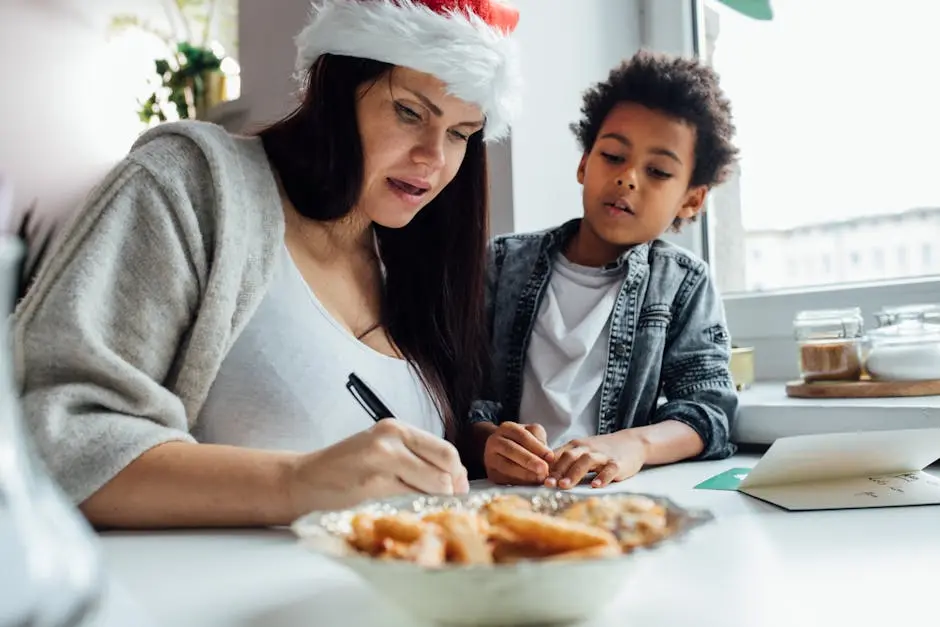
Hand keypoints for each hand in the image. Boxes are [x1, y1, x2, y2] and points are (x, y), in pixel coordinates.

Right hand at [286, 419, 468, 514]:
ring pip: (432, 488)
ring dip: (431, 503)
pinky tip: (401, 513)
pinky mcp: (373, 487)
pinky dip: (414, 512)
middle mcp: (391, 441)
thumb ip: (416, 458)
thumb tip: (457, 479)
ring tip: (418, 508)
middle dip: (449, 491)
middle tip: (442, 504)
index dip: (457, 475)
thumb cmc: (345, 468)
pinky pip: (410, 503)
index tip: (457, 490)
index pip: (446, 451)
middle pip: (445, 469)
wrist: (302, 480)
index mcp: (396, 429)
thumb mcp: (381, 450)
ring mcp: (382, 462)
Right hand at [483, 421, 554, 484]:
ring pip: (506, 467)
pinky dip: (519, 483)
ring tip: (540, 478)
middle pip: (511, 450)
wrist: (502, 451)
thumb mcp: (532, 433)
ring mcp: (490, 458)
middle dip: (529, 461)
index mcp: (507, 428)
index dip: (537, 447)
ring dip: (525, 474)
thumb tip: (547, 457)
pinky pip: (505, 479)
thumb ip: (540, 440)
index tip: (550, 457)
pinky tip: (531, 484)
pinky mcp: (492, 474)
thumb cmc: (522, 442)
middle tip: (544, 469)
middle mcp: (495, 441)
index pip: (522, 436)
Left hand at [545, 433, 645, 488]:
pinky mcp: (618, 463)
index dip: (546, 466)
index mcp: (575, 446)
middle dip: (557, 470)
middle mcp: (587, 448)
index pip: (557, 455)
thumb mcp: (581, 452)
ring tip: (564, 486)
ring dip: (574, 473)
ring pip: (586, 461)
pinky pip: (610, 469)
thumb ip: (564, 461)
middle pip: (569, 457)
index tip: (535, 478)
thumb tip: (541, 475)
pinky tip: (596, 486)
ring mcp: (602, 455)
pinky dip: (603, 477)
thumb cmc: (600, 451)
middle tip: (547, 484)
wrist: (631, 443)